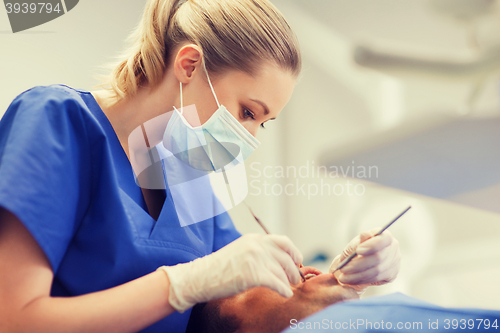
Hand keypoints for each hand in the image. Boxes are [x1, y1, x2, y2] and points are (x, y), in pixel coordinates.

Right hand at [159, 234, 302, 311]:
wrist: (201, 277)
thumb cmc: (219, 268)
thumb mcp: (240, 251)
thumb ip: (257, 251)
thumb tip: (278, 261)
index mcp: (254, 238)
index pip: (283, 241)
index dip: (294, 252)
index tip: (298, 261)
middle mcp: (256, 245)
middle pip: (285, 258)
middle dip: (293, 270)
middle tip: (296, 279)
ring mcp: (255, 258)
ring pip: (281, 272)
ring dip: (287, 282)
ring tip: (288, 288)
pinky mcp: (253, 274)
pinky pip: (276, 283)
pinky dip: (283, 290)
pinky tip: (285, 294)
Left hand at [328, 228, 400, 293]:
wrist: (361, 261)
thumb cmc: (359, 248)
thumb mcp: (356, 243)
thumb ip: (360, 240)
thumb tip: (365, 234)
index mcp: (385, 236)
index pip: (385, 239)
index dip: (372, 245)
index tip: (358, 250)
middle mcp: (393, 248)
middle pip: (378, 257)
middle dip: (358, 265)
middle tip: (343, 269)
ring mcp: (394, 262)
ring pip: (376, 271)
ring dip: (357, 275)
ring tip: (343, 277)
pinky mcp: (391, 275)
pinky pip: (376, 279)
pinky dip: (361, 280)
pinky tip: (351, 280)